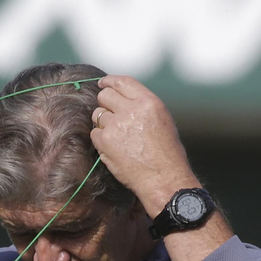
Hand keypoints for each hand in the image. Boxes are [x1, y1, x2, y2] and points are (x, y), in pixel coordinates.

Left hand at [89, 76, 199, 216]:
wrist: (163, 178)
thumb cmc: (167, 153)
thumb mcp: (162, 120)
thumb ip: (142, 106)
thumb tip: (123, 99)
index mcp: (148, 102)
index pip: (122, 82)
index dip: (109, 81)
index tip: (102, 83)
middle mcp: (132, 110)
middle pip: (104, 95)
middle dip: (104, 103)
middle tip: (109, 114)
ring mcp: (116, 125)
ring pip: (97, 114)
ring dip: (102, 123)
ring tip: (116, 136)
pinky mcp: (105, 142)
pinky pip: (94, 134)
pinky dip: (100, 140)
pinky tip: (113, 148)